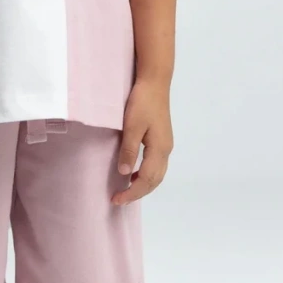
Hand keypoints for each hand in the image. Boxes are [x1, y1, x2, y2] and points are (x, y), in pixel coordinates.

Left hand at [112, 77, 173, 205]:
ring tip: (126, 190)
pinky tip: (135, 174)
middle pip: (155, 181)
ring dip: (143, 185)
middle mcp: (166, 150)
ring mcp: (166, 145)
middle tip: (119, 199)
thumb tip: (124, 173)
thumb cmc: (142, 101)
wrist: (155, 82)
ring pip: (158, 175)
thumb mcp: (132, 126)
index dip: (132, 192)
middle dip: (138, 193)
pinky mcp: (162, 140)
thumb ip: (129, 150)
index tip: (116, 199)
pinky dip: (146, 175)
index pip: (146, 180)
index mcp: (159, 149)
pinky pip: (157, 166)